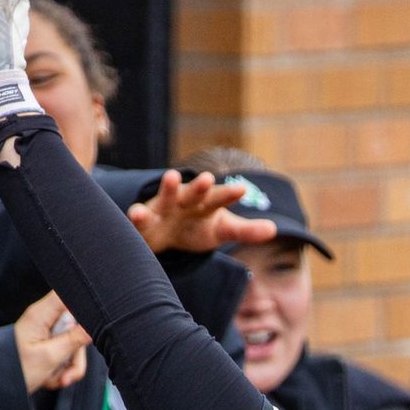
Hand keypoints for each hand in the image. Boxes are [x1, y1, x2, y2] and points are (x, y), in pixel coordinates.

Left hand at [14, 290, 89, 392]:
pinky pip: (67, 355)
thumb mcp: (49, 357)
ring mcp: (47, 333)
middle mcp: (44, 320)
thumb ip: (74, 339)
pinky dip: (63, 370)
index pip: (67, 294)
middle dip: (76, 353)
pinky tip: (51, 377)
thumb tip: (93, 328)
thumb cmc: (15, 370)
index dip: (84, 301)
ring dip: (70, 366)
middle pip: (78, 326)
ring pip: (75, 345)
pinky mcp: (49, 345)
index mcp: (40, 315)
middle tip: (67, 371)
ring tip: (57, 378)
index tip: (95, 317)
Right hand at [126, 169, 276, 254]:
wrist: (166, 234)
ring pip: (166, 198)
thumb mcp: (223, 230)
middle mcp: (185, 202)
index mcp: (206, 204)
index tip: (242, 189)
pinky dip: (137, 216)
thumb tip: (274, 230)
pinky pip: (141, 219)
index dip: (229, 194)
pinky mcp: (146, 222)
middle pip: (194, 193)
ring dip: (168, 188)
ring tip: (171, 176)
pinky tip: (135, 214)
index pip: (220, 198)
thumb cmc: (197, 227)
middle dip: (199, 186)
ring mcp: (164, 210)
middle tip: (207, 178)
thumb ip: (246, 231)